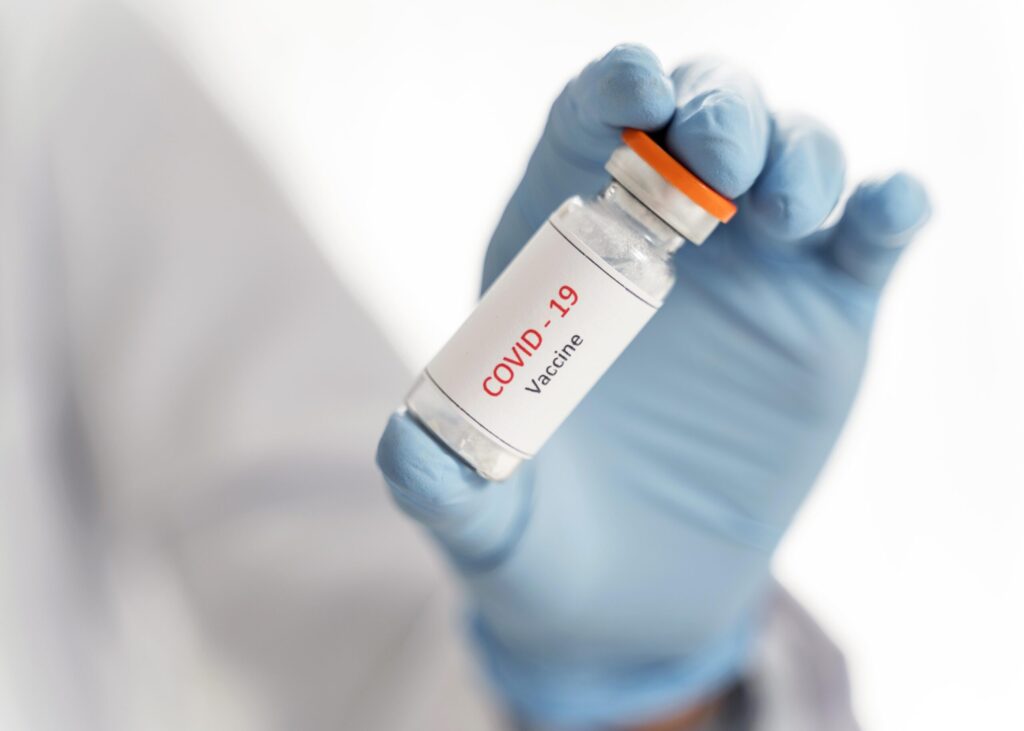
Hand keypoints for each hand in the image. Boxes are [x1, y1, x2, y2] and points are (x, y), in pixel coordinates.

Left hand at [377, 45, 929, 728]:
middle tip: (720, 159)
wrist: (628, 603)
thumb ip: (444, 488)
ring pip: (797, 161)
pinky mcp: (824, 324)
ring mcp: (754, 276)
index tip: (635, 87)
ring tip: (786, 206)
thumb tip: (406, 449)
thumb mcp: (486, 519)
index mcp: (566, 251)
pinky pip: (868, 245)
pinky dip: (890, 210)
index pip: (592, 127)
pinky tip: (889, 208)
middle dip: (722, 109)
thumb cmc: (541, 539)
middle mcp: (664, 242)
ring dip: (802, 153)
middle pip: (705, 119)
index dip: (617, 86)